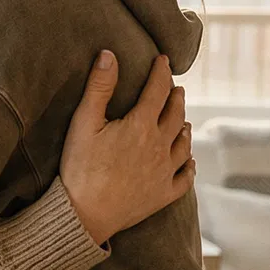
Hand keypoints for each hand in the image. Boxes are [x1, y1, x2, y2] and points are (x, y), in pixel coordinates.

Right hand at [59, 51, 193, 245]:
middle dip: (176, 98)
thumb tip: (109, 54)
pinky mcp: (163, 195)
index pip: (157, 91)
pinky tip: (189, 161)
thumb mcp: (83, 123)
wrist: (83, 215)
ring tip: (184, 120)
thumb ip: (99, 87)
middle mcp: (159, 147)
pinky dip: (190, 166)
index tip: (163, 60)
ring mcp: (164, 173)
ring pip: (184, 144)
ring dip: (185, 128)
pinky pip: (185, 178)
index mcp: (141, 126)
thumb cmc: (79, 167)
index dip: (161, 72)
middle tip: (176, 88)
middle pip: (176, 115)